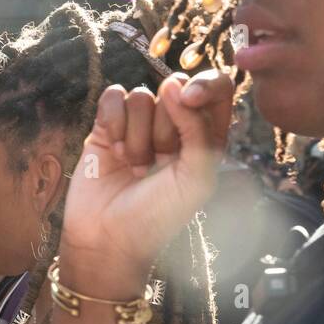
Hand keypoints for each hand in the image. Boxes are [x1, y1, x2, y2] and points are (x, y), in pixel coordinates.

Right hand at [59, 70, 233, 297]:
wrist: (107, 239)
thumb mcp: (196, 178)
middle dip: (164, 126)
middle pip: (174, 90)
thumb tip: (175, 85)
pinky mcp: (107, 127)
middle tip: (160, 162)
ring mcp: (139, 125)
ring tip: (134, 166)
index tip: (190, 99)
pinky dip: (113, 122)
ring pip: (141, 95)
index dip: (205, 84)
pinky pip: (113, 97)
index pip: (216, 88)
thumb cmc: (158, 217)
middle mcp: (174, 127)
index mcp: (205, 138)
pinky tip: (114, 151)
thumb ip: (198, 128)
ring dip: (136, 134)